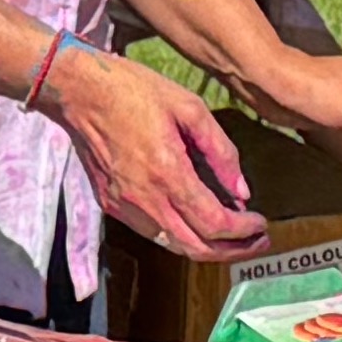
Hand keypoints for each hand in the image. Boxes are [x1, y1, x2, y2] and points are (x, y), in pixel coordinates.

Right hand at [38, 43, 270, 260]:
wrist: (78, 90)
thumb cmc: (134, 91)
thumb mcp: (190, 108)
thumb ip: (221, 151)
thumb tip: (242, 190)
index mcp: (167, 172)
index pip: (214, 223)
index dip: (244, 231)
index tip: (263, 225)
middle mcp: (144, 198)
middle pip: (196, 247)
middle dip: (232, 251)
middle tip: (258, 242)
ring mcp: (124, 206)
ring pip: (173, 246)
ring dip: (207, 249)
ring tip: (235, 238)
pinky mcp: (111, 205)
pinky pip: (153, 233)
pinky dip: (181, 236)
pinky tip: (198, 221)